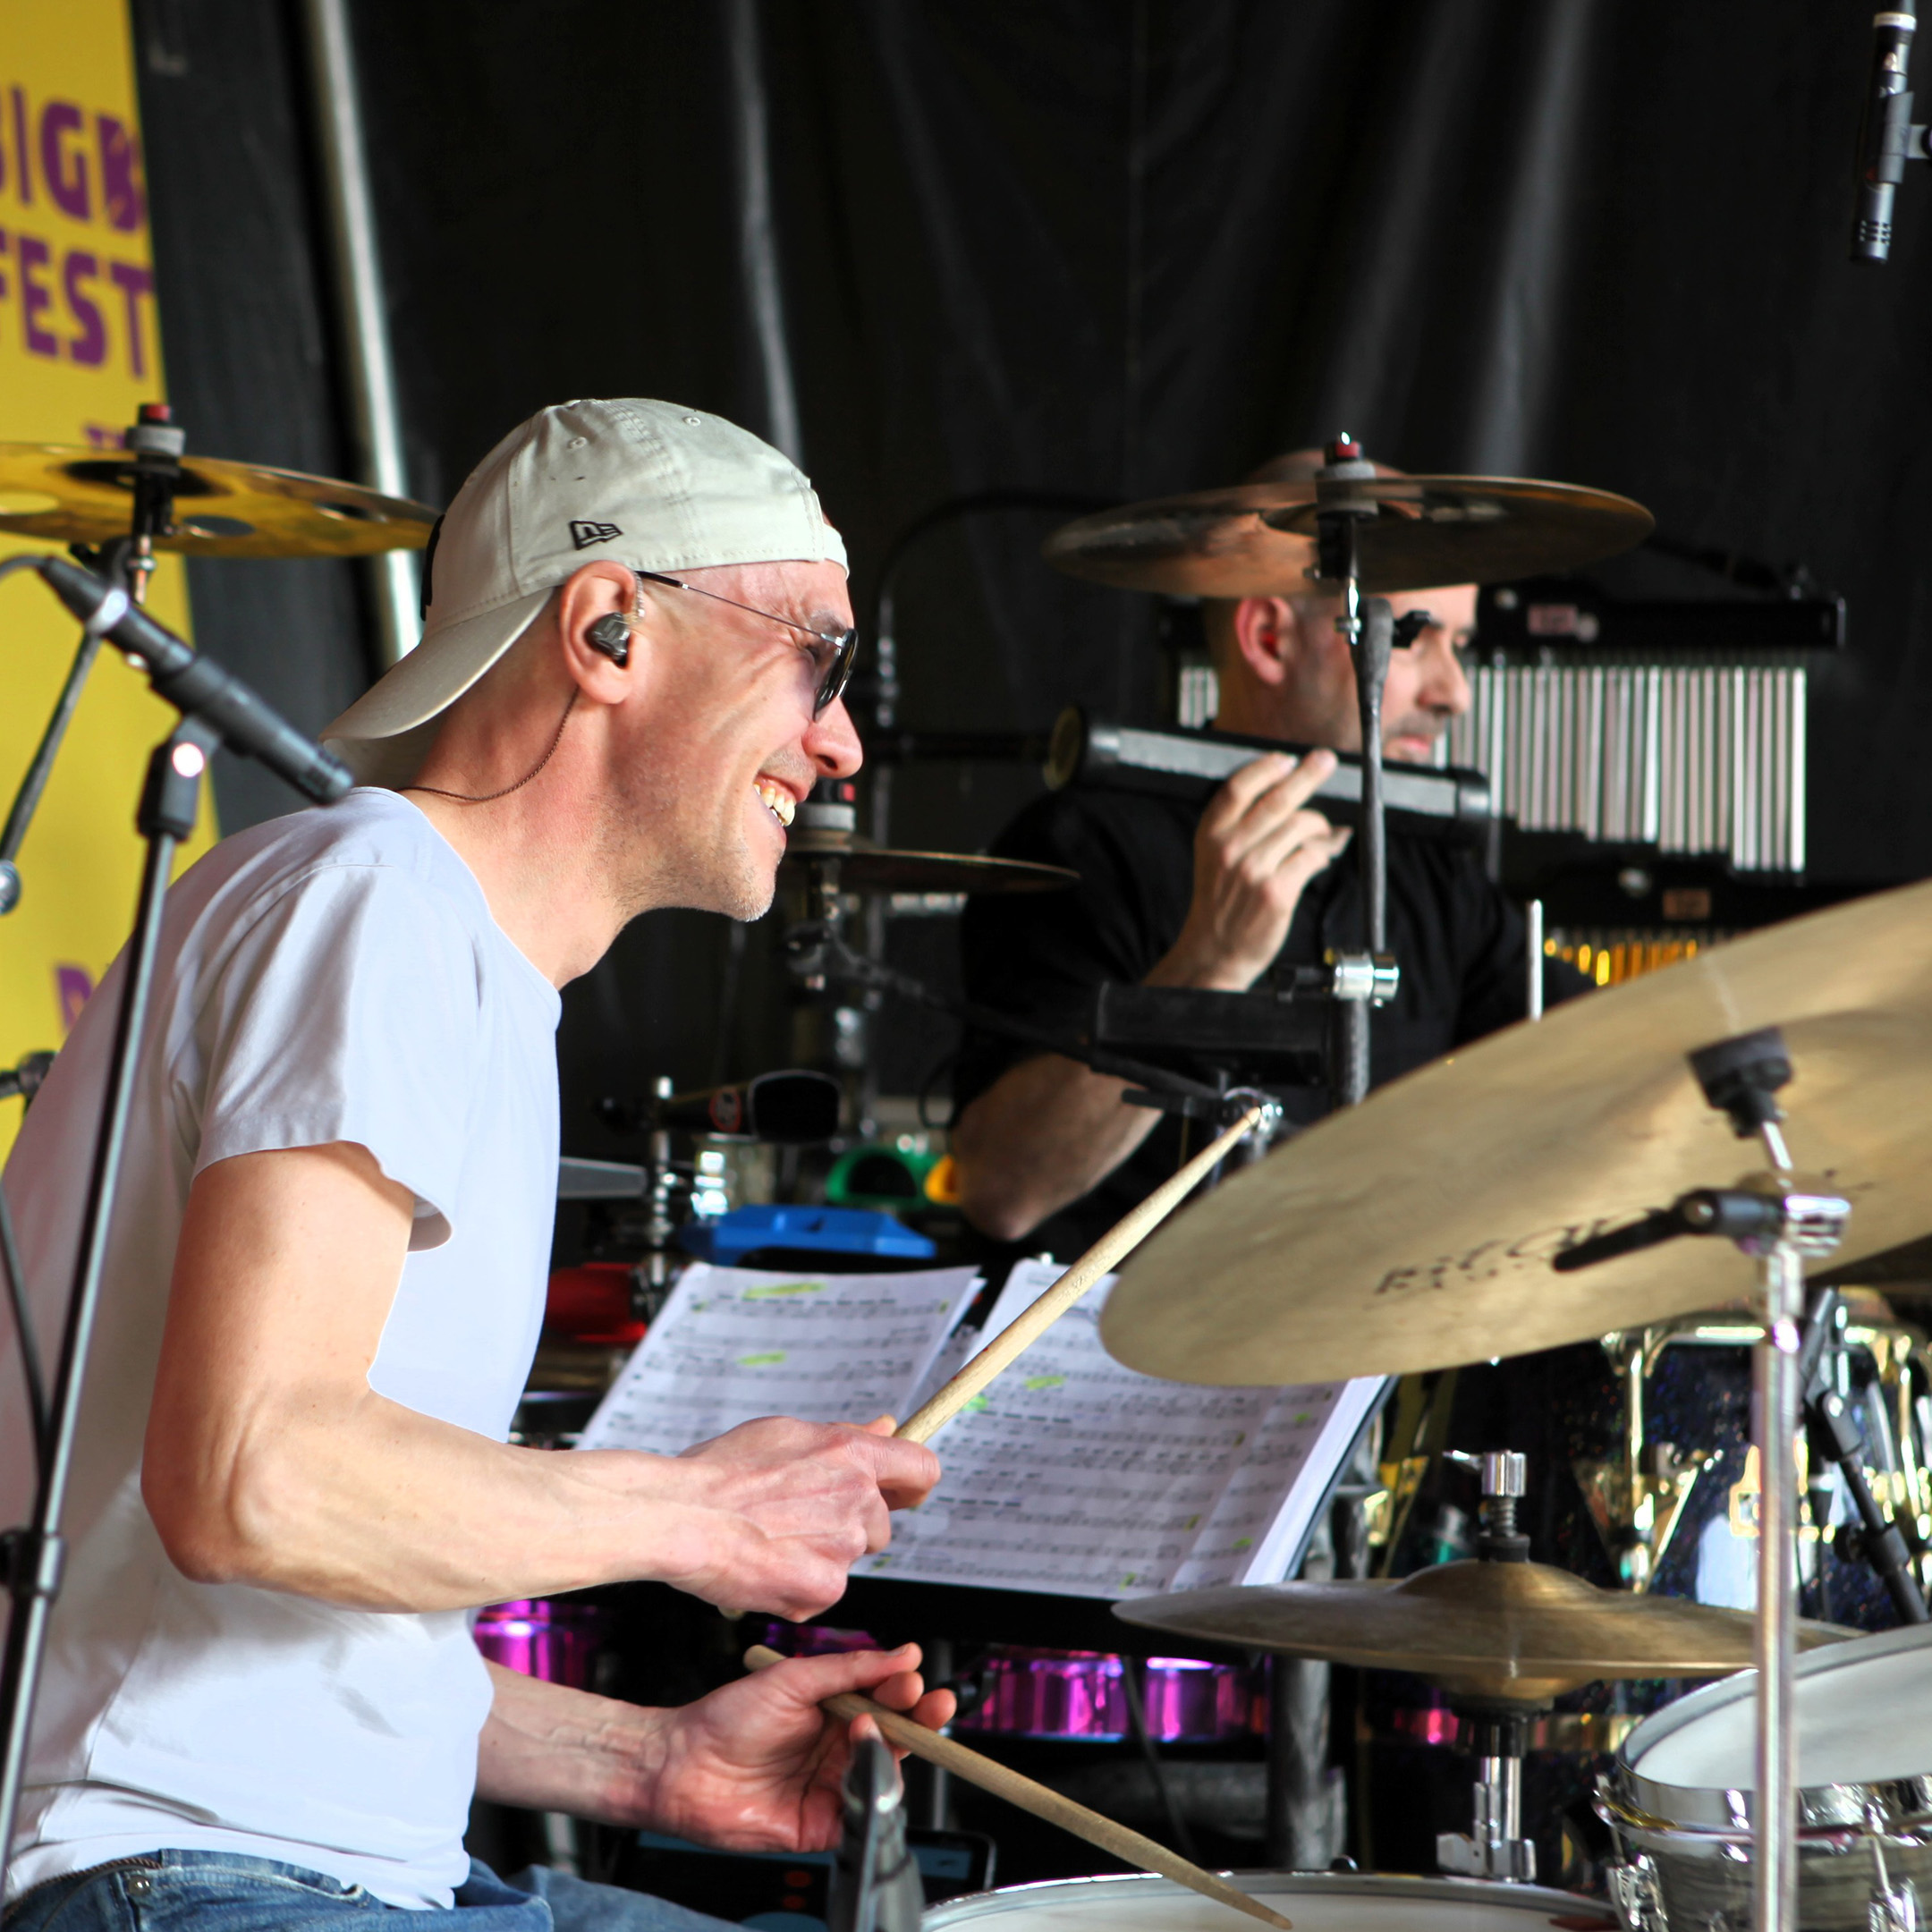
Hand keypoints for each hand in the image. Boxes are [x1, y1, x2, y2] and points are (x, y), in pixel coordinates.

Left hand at [640, 1644, 956, 1851]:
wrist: (682, 1765)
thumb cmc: (728, 1718)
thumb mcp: (794, 1679)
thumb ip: (852, 1669)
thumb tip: (902, 1653)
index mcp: (834, 1710)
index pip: (885, 1700)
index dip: (906, 1692)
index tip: (916, 1680)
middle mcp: (837, 1747)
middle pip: (894, 1737)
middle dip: (919, 1720)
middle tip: (933, 1704)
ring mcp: (831, 1785)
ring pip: (883, 1772)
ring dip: (891, 1750)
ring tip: (875, 1727)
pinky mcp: (821, 1823)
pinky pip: (861, 1814)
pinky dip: (873, 1795)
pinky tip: (868, 1770)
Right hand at [661, 1416, 940, 1618]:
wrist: (680, 1517)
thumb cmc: (721, 1471)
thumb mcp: (786, 1434)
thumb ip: (845, 1436)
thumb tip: (887, 1427)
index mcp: (852, 1453)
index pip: (922, 1469)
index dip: (913, 1485)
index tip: (901, 1494)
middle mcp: (858, 1498)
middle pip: (881, 1525)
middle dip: (851, 1526)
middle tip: (798, 1520)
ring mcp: (843, 1547)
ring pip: (847, 1558)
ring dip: (821, 1555)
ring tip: (769, 1539)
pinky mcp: (824, 1588)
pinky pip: (823, 1591)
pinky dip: (798, 1585)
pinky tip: (763, 1566)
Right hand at [1151, 750, 1350, 991]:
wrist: (1214, 950)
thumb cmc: (1220, 902)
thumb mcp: (1215, 857)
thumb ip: (1242, 827)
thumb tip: (1293, 799)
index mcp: (1211, 835)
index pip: (1239, 787)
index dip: (1266, 768)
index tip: (1287, 759)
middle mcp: (1230, 849)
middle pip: (1277, 800)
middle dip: (1308, 776)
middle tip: (1326, 761)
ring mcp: (1253, 871)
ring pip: (1301, 827)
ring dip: (1320, 826)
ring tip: (1323, 832)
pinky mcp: (1276, 892)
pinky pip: (1311, 857)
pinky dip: (1324, 852)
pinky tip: (1325, 854)